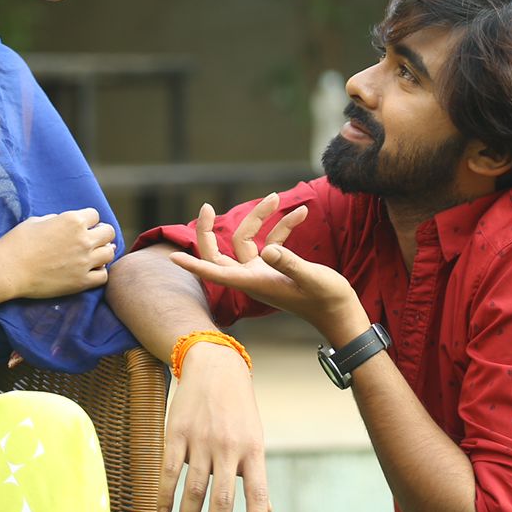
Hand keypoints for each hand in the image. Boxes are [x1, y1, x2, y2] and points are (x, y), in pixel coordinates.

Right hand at [0, 208, 115, 299]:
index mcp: (73, 221)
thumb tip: (64, 223)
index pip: (95, 215)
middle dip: (101, 234)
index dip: (88, 220)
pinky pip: (103, 276)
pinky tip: (89, 271)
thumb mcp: (37, 221)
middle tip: (91, 240)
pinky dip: (99, 273)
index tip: (82, 227)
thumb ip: (57, 220)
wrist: (8, 269)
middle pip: (108, 232)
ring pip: (109, 253)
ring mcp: (84, 261)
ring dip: (102, 253)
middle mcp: (83, 239)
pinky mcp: (81, 281)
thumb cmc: (18, 242)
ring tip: (92, 256)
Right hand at [164, 343, 269, 511]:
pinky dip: (164, 496)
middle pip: (222, 499)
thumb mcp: (255, 437)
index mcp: (253, 450)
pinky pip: (169, 471)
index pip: (257, 493)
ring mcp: (201, 441)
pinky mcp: (177, 433)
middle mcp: (228, 447)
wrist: (214, 366)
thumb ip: (256, 475)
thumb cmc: (239, 408)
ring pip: (193, 491)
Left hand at [168, 196, 365, 343]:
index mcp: (254, 282)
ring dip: (260, 218)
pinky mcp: (275, 268)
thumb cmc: (327, 300)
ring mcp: (262, 272)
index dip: (193, 265)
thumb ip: (290, 263)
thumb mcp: (311, 278)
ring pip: (245, 241)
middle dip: (210, 230)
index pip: (215, 272)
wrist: (340, 313)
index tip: (171, 257)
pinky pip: (269, 242)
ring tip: (277, 197)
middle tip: (206, 206)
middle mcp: (252, 277)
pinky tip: (302, 214)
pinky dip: (282, 227)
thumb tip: (270, 249)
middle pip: (219, 253)